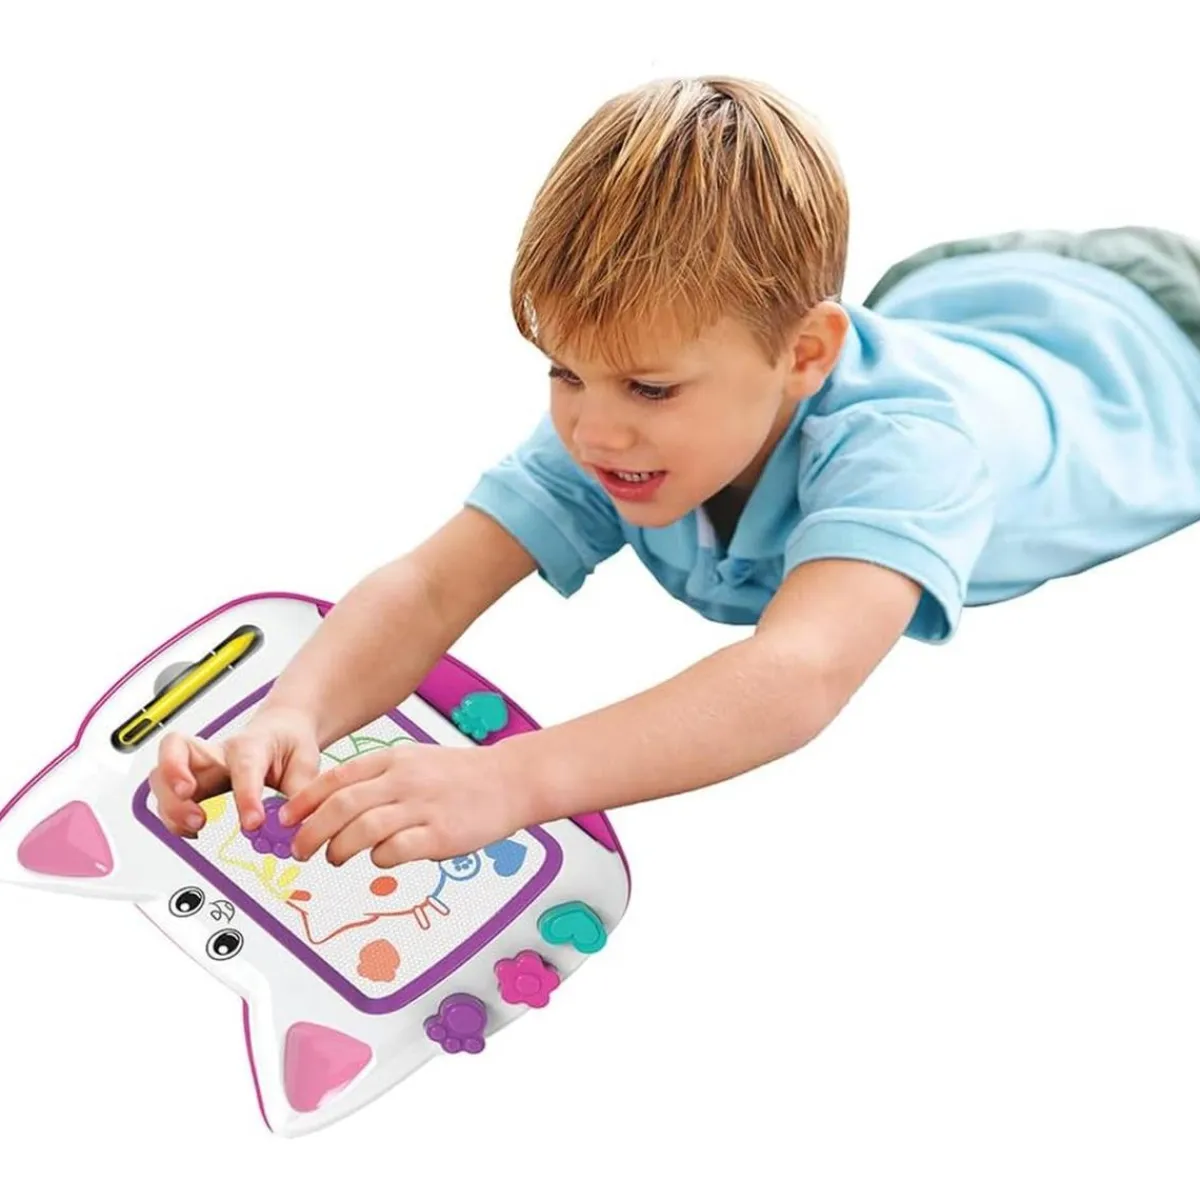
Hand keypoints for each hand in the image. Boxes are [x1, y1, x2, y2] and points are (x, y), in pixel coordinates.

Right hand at [149, 705, 321, 836]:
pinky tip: (191, 830)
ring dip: (168, 803)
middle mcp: (217, 751)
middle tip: (196, 811)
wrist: (281, 728)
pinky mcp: (191, 780)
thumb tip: (297, 826)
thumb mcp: (306, 763)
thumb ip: (301, 794)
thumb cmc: (289, 742)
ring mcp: (199, 765)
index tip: (254, 823)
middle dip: (174, 777)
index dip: (246, 796)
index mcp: (251, 744)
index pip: (243, 766)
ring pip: (161, 773)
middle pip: (176, 750)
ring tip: (195, 825)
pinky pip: (166, 795)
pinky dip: (170, 816)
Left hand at [278, 742, 531, 867]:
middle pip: (341, 806)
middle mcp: (404, 780)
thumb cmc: (462, 775)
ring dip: (339, 849)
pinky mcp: (441, 835)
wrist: (511, 780)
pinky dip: (379, 858)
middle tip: (299, 850)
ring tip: (334, 859)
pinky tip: (380, 859)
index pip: (335, 779)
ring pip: (363, 829)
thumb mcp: (414, 760)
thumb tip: (334, 802)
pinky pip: (397, 850)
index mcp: (394, 759)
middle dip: (311, 832)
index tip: (288, 820)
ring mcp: (423, 807)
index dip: (304, 802)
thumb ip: (377, 778)